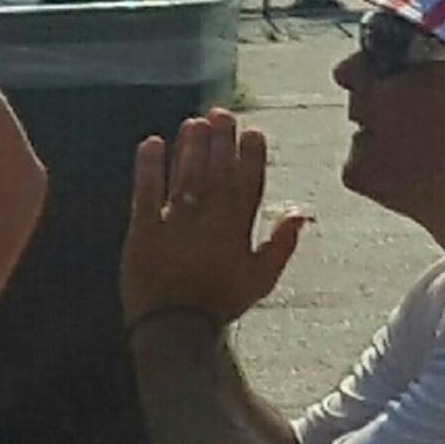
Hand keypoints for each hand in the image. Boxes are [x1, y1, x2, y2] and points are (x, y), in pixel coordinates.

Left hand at [121, 109, 308, 329]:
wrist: (175, 330)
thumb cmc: (219, 304)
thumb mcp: (261, 279)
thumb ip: (281, 244)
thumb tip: (302, 212)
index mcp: (237, 231)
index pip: (247, 183)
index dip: (250, 155)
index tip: (252, 131)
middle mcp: (207, 222)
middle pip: (216, 172)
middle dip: (220, 140)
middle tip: (221, 114)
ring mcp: (174, 225)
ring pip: (185, 176)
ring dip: (189, 146)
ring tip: (193, 122)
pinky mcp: (142, 231)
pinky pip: (145, 192)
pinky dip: (149, 167)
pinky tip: (152, 143)